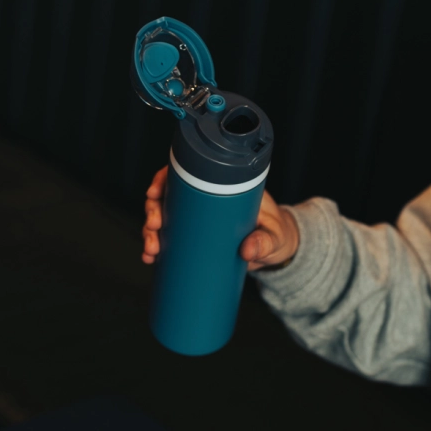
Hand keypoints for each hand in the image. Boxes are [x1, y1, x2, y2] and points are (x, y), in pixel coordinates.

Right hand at [142, 166, 299, 271]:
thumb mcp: (275, 236)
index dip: (164, 179)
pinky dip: (157, 247)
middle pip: (169, 196)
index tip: (155, 192)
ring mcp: (199, 219)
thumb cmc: (278, 233)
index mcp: (223, 186)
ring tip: (152, 251)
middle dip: (153, 210)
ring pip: (165, 218)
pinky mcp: (196, 238)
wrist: (279, 251)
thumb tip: (247, 251)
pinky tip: (150, 258)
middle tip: (154, 228)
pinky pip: (171, 238)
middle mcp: (206, 200)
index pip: (188, 173)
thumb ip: (264, 242)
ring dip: (151, 232)